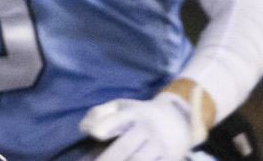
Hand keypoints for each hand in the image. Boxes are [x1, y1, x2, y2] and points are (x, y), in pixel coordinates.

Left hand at [78, 93, 199, 160]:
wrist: (178, 119)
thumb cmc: (141, 115)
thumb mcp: (122, 106)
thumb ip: (100, 114)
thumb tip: (84, 129)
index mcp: (134, 113)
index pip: (119, 119)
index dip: (106, 126)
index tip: (95, 133)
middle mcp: (148, 128)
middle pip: (125, 146)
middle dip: (108, 158)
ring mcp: (161, 145)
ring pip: (139, 160)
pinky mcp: (171, 158)